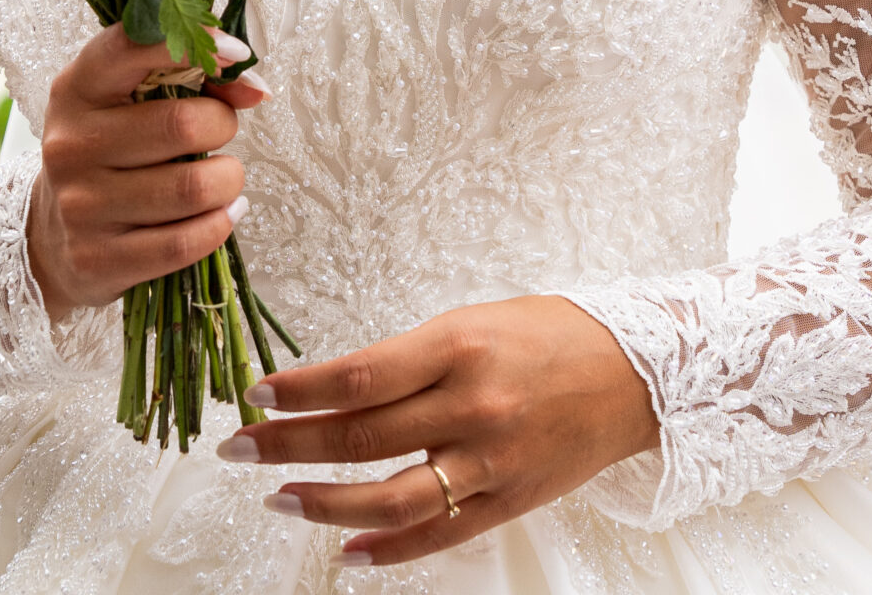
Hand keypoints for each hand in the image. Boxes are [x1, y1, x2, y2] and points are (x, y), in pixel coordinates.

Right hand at [28, 24, 268, 325]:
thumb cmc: (108, 151)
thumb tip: (255, 88)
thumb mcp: (129, 102)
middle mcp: (71, 144)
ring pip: (192, 188)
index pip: (132, 47)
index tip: (237, 54)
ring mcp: (80, 206)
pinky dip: (219, 225)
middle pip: (181, 125)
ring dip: (228, 180)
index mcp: (77, 88)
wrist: (48, 238)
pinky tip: (223, 214)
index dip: (194, 43)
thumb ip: (190, 78)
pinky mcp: (96, 259)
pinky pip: (183, 244)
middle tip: (220, 131)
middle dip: (222, 125)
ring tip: (223, 178)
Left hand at [215, 296, 656, 566]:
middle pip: (360, 435)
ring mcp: (489, 461)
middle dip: (288, 444)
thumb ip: (412, 358)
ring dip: (325, 503)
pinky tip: (349, 551)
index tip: (255, 393)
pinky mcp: (508, 502)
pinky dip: (388, 549)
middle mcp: (469, 404)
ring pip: (389, 497)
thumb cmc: (548, 333)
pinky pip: (437, 535)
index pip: (358, 375)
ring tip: (280, 499)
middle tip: (238, 449)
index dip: (300, 389)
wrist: (633, 373)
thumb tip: (340, 391)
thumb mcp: (474, 320)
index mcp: (457, 345)